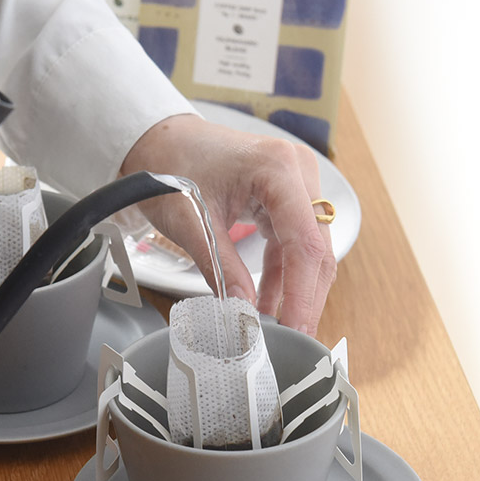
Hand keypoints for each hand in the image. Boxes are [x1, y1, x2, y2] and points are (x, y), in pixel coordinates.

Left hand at [119, 113, 336, 336]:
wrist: (162, 141)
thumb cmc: (172, 167)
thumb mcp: (193, 223)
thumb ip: (221, 269)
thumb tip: (243, 313)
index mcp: (278, 169)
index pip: (304, 243)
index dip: (303, 294)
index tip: (296, 330)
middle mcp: (297, 172)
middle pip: (317, 248)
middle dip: (306, 297)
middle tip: (295, 339)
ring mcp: (295, 184)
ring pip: (309, 250)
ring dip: (295, 290)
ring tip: (278, 328)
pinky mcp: (285, 197)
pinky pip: (292, 244)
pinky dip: (282, 275)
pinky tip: (268, 304)